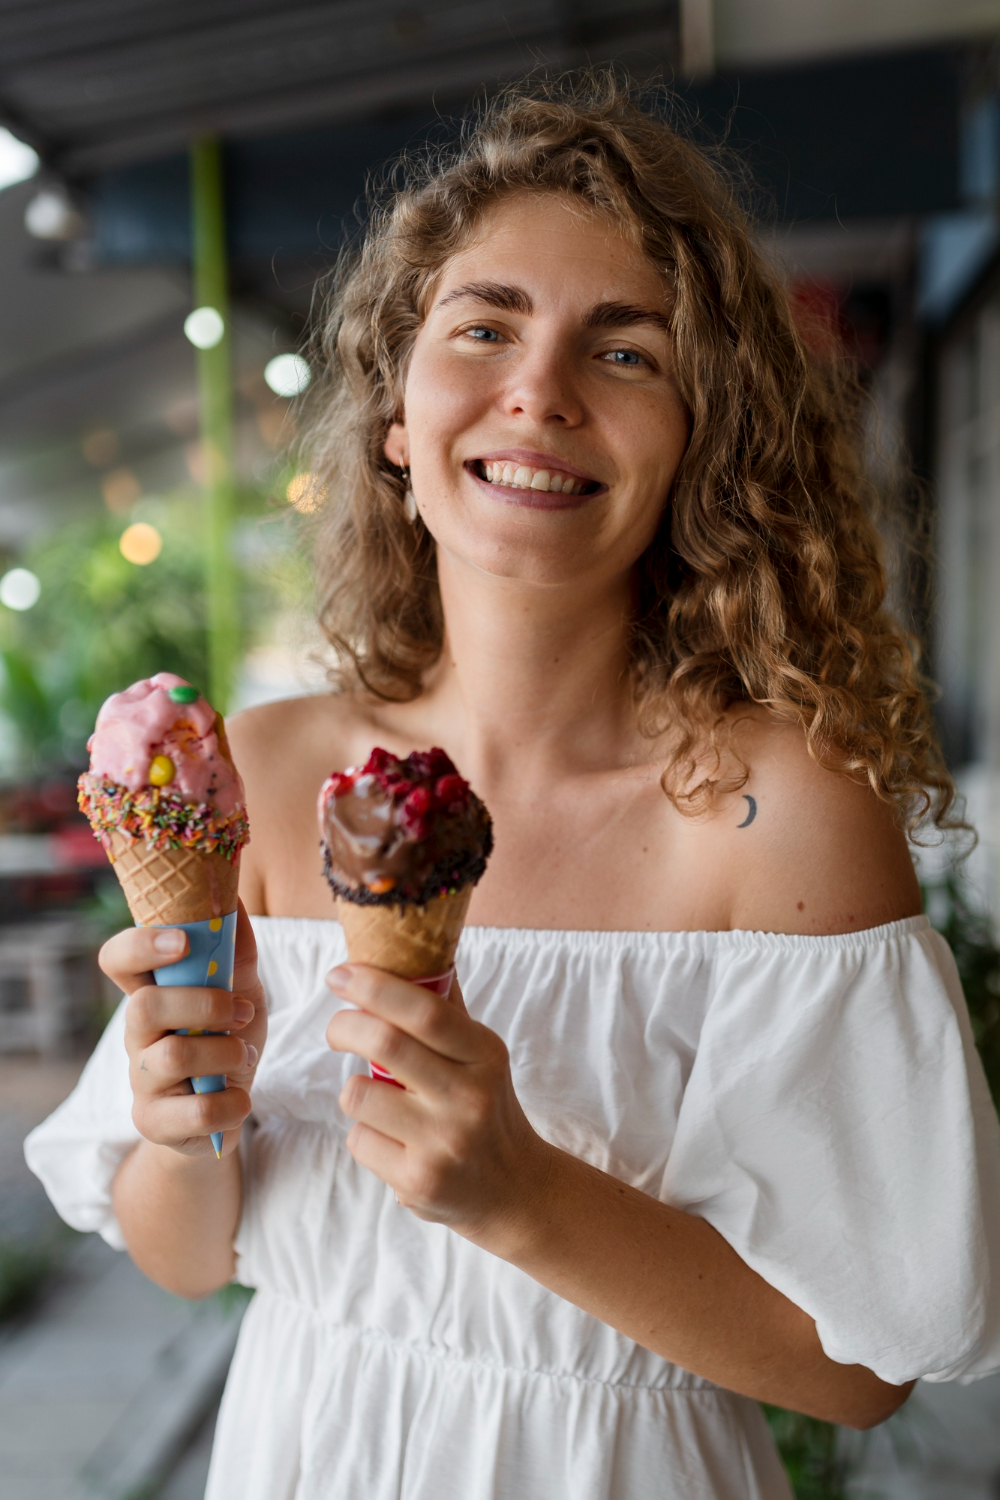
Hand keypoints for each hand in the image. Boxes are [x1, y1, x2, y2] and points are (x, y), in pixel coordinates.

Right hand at [100, 901, 266, 1158]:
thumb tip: (229, 892)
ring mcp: (142, 1080)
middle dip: (203, 1005)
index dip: (141, 945)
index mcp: (152, 992)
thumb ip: (236, 948)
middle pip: (144, 1007)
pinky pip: (194, 1112)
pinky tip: (240, 1096)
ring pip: (171, 1058)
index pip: (117, 959)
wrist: (225, 1110)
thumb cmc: (228, 1038)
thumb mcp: (241, 989)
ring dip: (225, 1053)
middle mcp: (137, 1034)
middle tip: (240, 1012)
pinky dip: (231, 1102)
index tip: (183, 943)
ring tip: (244, 1054)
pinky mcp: (155, 1123)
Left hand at [325, 965, 551, 1245]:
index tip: (341, 974)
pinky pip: (359, 1140)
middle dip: (344, 1025)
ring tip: (376, 1099)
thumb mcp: (480, 1056)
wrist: (515, 1190)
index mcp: (485, 1054)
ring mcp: (443, 1142)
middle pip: (384, 1043)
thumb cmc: (485, 1107)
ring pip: (358, 1095)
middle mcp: (468, 1097)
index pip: (426, 1009)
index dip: (375, 986)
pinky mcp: (418, 1180)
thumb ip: (446, 1009)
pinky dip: (364, 1134)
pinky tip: (392, 1141)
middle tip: (336, 1028)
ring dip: (354, 1090)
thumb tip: (413, 950)